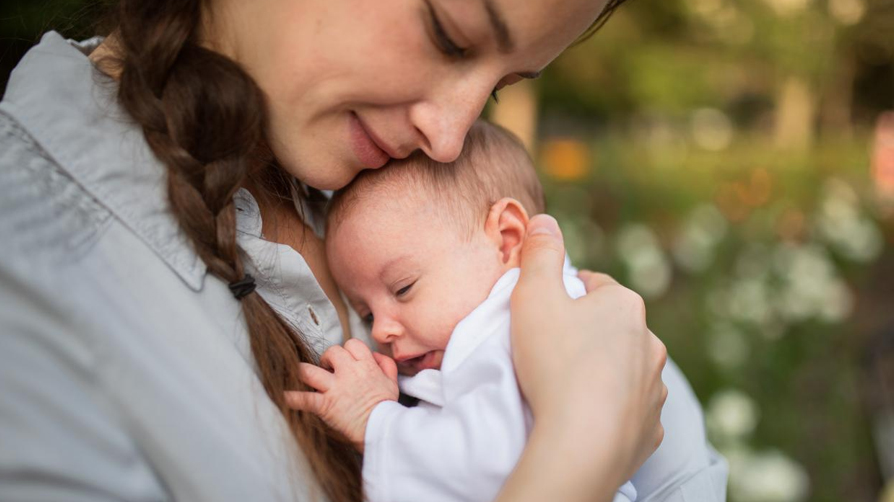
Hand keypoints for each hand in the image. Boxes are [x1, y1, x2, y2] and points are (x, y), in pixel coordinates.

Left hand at [285, 339, 398, 451]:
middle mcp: (348, 373)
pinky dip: (292, 398)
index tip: (346, 359)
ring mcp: (334, 388)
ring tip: (301, 375)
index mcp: (365, 366)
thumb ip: (385, 364)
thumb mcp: (392, 382)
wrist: (381, 428)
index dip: (347, 350)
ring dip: (303, 372)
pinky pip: (303, 399)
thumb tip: (375, 355)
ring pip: (309, 371)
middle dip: (327, 358)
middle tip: (327, 368)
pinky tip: (284, 396)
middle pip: (331, 352)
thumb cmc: (386, 407)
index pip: (351, 344)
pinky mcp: (325, 405)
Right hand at [509, 215, 667, 492]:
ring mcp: (654, 388)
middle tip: (550, 351)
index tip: (544, 312)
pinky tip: (587, 418)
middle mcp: (650, 343)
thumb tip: (545, 220)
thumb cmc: (555, 362)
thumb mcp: (534, 296)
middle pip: (613, 328)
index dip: (566, 294)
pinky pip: (630, 411)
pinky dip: (612, 411)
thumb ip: (539, 254)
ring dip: (603, 372)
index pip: (594, 285)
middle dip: (588, 334)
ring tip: (567, 388)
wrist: (582, 443)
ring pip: (626, 370)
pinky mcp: (651, 429)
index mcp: (625, 305)